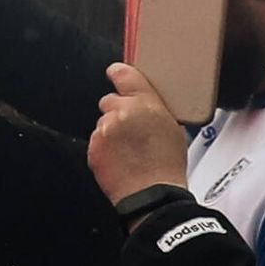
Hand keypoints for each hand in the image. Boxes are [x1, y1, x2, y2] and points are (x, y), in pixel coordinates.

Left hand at [89, 62, 194, 200]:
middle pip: (110, 101)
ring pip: (103, 123)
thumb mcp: (172, 128)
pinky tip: (120, 159)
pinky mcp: (92, 147)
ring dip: (111, 131)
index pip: (126, 76)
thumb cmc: (168, 164)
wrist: (152, 193)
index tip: (115, 72)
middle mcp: (121, 113)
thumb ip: (153, 110)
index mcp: (146, 104)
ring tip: (129, 150)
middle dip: (117, 111)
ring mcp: (103, 131)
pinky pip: (96, 141)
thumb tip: (144, 105)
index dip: (119, 73)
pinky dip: (104, 147)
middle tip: (131, 129)